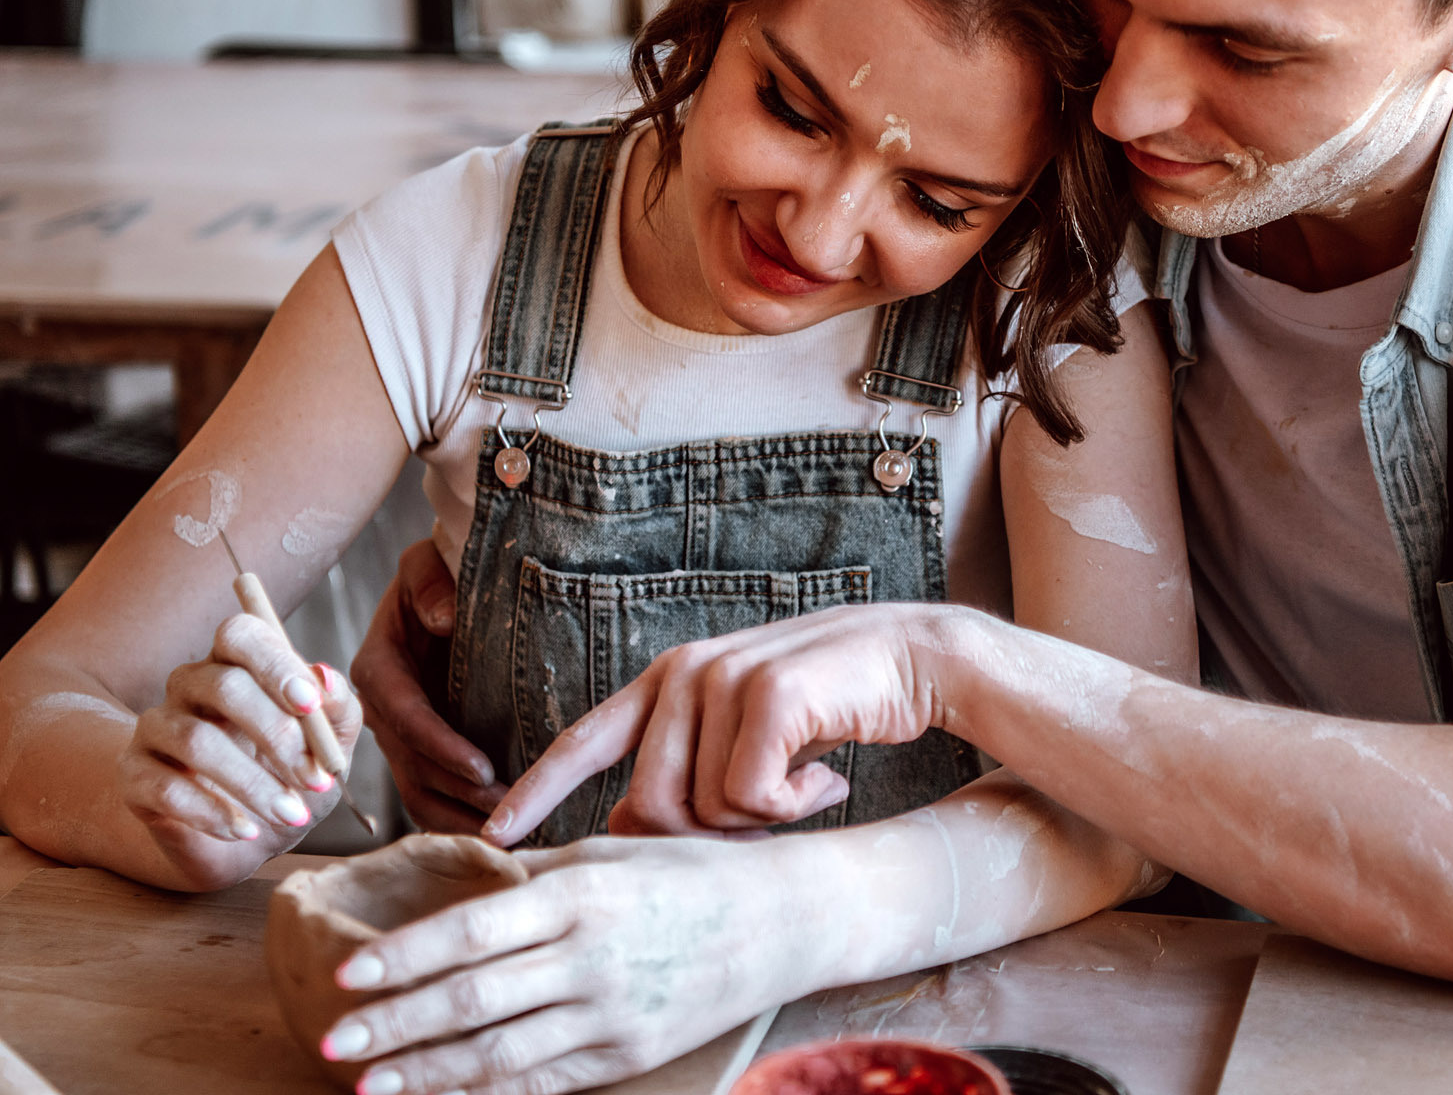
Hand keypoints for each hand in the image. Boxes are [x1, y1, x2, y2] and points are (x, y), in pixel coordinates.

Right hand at [116, 615, 361, 869]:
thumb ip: (337, 711)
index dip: (275, 663)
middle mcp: (190, 685)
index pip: (241, 634)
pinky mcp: (135, 775)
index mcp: (237, 663)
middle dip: (277, 734)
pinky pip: (167, 788)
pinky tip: (244, 830)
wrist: (244, 841)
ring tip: (292, 815)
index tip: (311, 704)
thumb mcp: (328, 749)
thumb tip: (325, 676)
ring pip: (197, 741)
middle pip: (224, 686)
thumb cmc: (289, 777)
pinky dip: (213, 813)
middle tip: (316, 779)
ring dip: (253, 783)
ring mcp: (156, 728)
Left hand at [319, 837, 802, 1094]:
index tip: (347, 973)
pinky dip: (485, 1091)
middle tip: (332, 1039)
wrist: (781, 919)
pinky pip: (541, 1079)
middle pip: (471, 999)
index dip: (404, 957)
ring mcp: (610, 1011)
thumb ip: (533, 875)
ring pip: (497, 1052)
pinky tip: (443, 1092)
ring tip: (367, 1082)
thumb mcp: (611, 852)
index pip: (471, 929)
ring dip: (424, 1071)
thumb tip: (455, 883)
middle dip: (393, 1024)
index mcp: (580, 892)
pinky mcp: (628, 1052)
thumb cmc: (691, 872)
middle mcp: (590, 955)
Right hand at [351, 539, 508, 831]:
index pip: (404, 714)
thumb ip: (430, 583)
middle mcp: (381, 709)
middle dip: (459, 791)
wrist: (439, 589)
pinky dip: (455, 818)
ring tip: (507, 830)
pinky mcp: (415, 752)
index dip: (440, 745)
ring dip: (460, 815)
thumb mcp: (425, 563)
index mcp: (377, 666)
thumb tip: (444, 619)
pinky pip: (428, 796)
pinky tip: (493, 835)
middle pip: (413, 764)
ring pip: (419, 791)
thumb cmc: (435, 573)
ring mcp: (397, 736)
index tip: (483, 767)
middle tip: (509, 810)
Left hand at [483, 603, 956, 846]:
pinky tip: (827, 777)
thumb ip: (685, 768)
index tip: (492, 841)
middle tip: (768, 820)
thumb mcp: (742, 730)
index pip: (582, 742)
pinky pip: (752, 799)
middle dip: (705, 838)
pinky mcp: (765, 693)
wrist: (915, 658)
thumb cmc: (830, 704)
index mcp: (666, 682)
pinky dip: (794, 807)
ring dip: (760, 819)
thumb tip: (622, 834)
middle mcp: (682, 673)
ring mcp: (722, 677)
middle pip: (646, 808)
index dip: (534, 793)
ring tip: (804, 782)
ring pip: (702, 809)